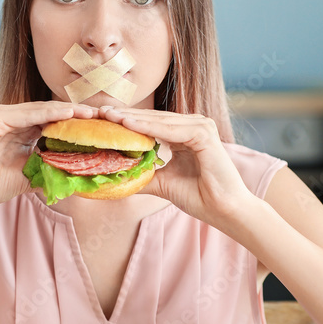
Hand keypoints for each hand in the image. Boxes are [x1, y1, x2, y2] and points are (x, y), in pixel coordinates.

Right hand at [0, 101, 97, 215]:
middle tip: (103, 115)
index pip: (54, 122)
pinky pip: (28, 113)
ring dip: (68, 111)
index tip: (101, 127)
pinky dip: (49, 113)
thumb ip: (49, 169)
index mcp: (22, 130)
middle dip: (77, 114)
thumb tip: (78, 174)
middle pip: (52, 112)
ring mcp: (4, 115)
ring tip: (91, 113)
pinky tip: (68, 113)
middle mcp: (14, 119)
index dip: (77, 124)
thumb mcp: (29, 176)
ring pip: (43, 110)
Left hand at [97, 106, 253, 228]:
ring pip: (160, 121)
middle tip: (99, 112)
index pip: (151, 124)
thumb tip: (115, 178)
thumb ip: (143, 176)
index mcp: (185, 134)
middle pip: (153, 119)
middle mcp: (194, 126)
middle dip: (125, 116)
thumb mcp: (163, 184)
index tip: (101, 121)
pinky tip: (128, 125)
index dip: (126, 122)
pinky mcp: (205, 134)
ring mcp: (201, 127)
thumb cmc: (199, 197)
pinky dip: (150, 128)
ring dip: (133, 119)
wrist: (224, 211)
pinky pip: (171, 129)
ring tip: (109, 116)